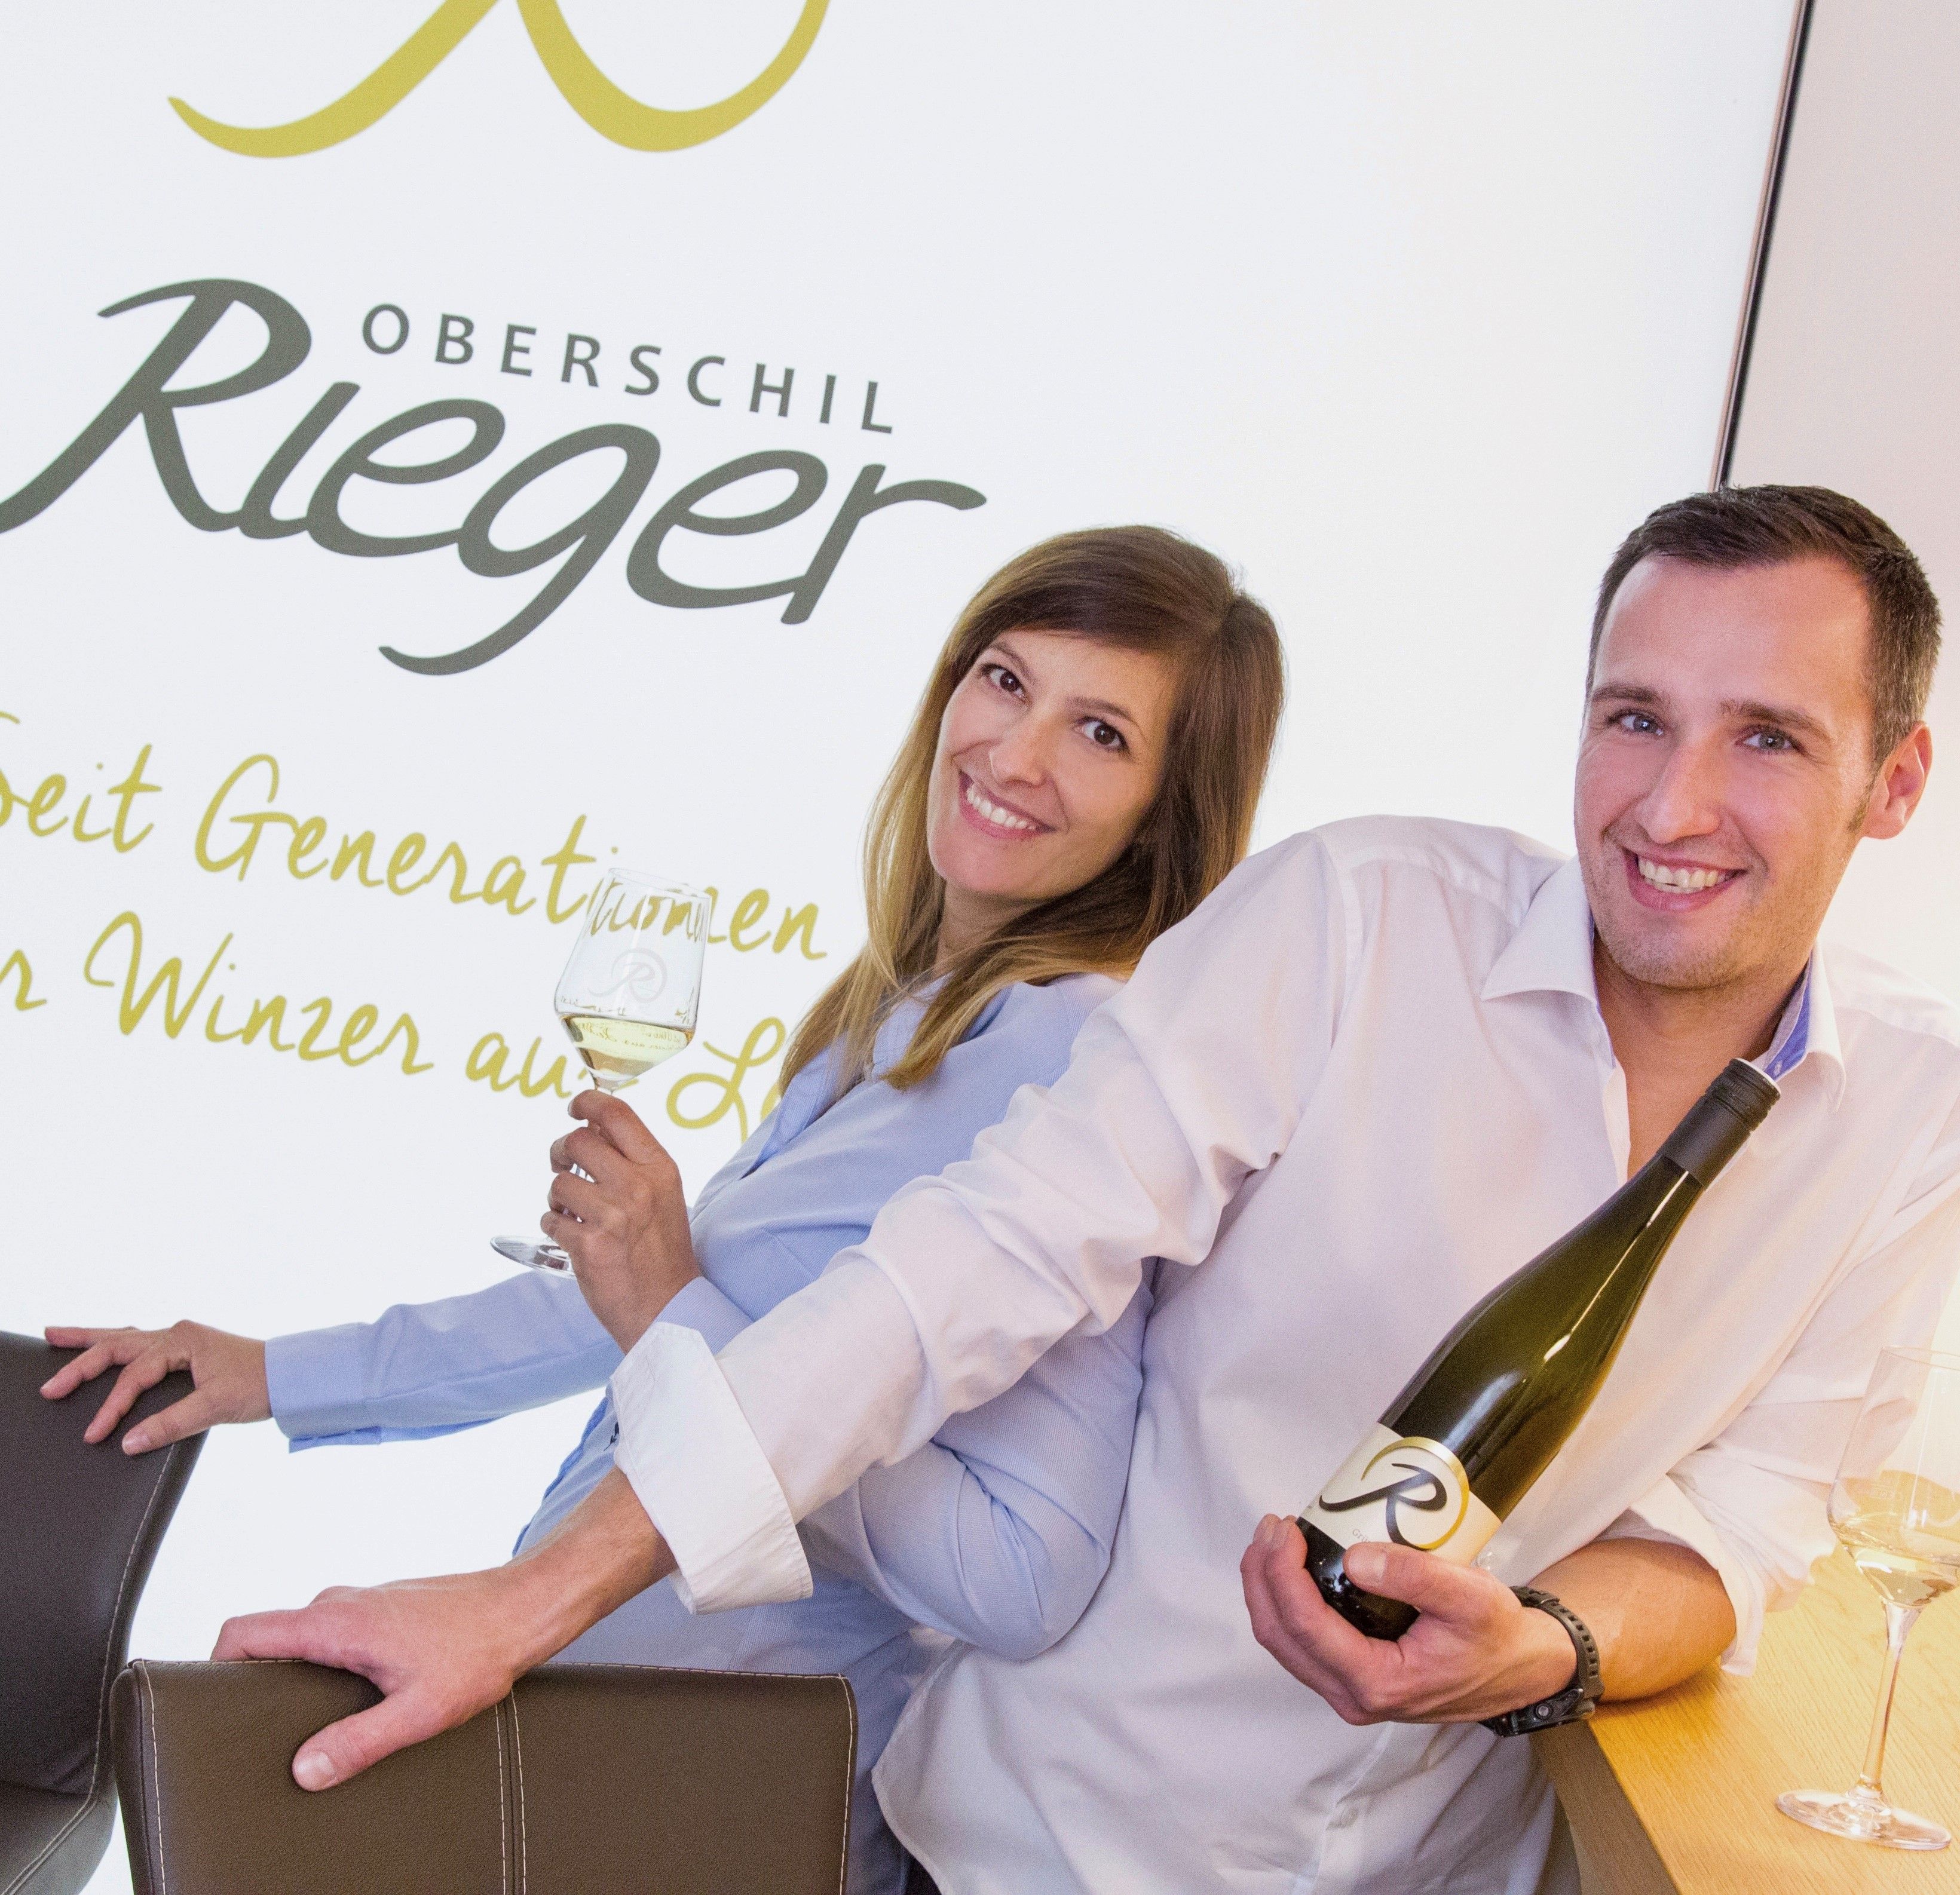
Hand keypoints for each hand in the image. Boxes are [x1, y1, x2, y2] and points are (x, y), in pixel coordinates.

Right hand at [41, 1321, 269, 1452]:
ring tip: (54, 1335)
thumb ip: (171, 1424)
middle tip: (50, 1384)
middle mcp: (178, 1334)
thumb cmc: (260, 1384)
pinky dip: (116, 1344)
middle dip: (80, 1364)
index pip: (135, 1377)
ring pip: (125, 1337)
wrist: (291, 1375)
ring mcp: (181, 1339)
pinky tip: (102, 1345)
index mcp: (182, 1341)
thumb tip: (128, 1443)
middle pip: (117, 1346)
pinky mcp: (186, 1348)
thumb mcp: (216, 1407)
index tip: (96, 1434)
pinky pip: (140, 1344)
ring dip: (90, 1339)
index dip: (113, 1407)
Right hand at [215, 1470, 674, 1788]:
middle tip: (261, 1729)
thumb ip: (356, 1742)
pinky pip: (335, 1636)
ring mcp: (363, 1602)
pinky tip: (352, 1698)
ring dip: (297, 1675)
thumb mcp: (417, 1711)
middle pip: (268, 1640)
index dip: (213, 1664)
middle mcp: (341, 1603)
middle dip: (255, 1682)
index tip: (207, 1702)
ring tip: (311, 1720)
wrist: (525, 1607)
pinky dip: (328, 1665)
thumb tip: (304, 1770)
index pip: (243, 1630)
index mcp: (335, 1622)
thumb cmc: (479, 1649)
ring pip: (304, 1639)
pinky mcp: (384, 1610)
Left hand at [544, 1090, 699, 1352]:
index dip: (587, 1102)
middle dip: (561, 1150)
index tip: (575, 1107)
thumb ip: (634, 1162)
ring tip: (576, 1212)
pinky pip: (550, 1219)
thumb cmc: (663, 1251)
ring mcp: (611, 1216)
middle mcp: (637, 1186)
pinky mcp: (588, 1246)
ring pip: (558, 1182)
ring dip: (558, 1196)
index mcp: (659, 1168)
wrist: (668, 1307)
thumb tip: (595, 1129)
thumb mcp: (664, 1194)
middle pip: (578, 1141)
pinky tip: (575, 1237)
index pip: (617, 1115)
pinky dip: (555, 1226)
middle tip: (563, 1163)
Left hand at [1239, 1516, 1575, 1723]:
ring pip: (1283, 1643)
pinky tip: (1290, 1568)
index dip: (1282, 1573)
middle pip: (1281, 1636)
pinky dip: (1285, 1603)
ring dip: (1267, 1589)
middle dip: (1262, 1577)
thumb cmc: (1496, 1634)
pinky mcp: (1353, 1679)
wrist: (1518, 1669)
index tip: (1285, 1528)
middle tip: (1271, 1527)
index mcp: (1378, 1682)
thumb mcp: (1469, 1596)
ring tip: (1272, 1540)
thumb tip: (1353, 1557)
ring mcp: (1350, 1692)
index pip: (1306, 1626)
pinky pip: (1300, 1643)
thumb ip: (1414, 1576)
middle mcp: (1354, 1697)